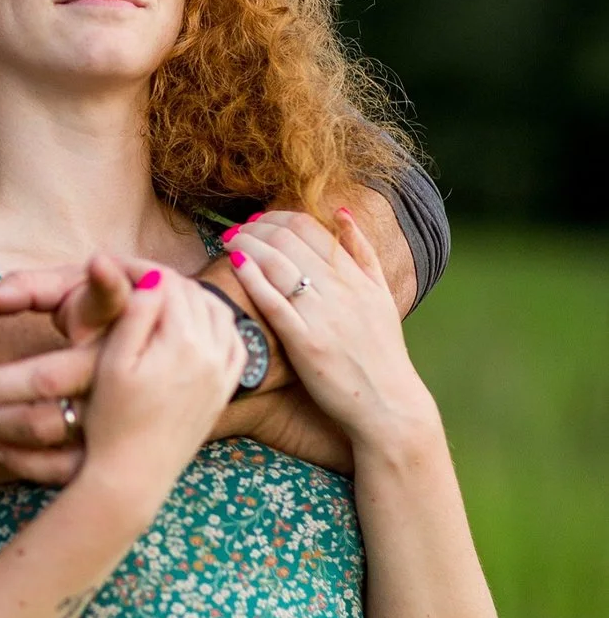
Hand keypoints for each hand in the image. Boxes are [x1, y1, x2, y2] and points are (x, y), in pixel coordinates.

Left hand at [0, 253, 143, 479]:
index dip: (103, 286)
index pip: (103, 301)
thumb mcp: (77, 290)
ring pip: (50, 423)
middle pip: (49, 378)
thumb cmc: (104, 315)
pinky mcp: (119, 444)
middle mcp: (122, 365)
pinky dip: (26, 462)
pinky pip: (67, 464)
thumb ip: (27, 288)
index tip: (91, 269)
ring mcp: (123, 408)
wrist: (171, 363)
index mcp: (118, 317)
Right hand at [74, 269, 244, 512]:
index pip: (167, 283)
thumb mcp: (113, 363)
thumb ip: (135, 315)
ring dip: (192, 298)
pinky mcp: (223, 391)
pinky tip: (196, 325)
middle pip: (195, 294)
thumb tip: (152, 276)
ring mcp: (222, 373)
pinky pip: (234, 342)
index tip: (112, 267)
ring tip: (160, 297)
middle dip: (163, 280)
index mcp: (182, 342)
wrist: (133, 475)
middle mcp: (212, 354)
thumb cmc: (112, 421)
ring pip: (219, 313)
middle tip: (131, 278)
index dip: (138, 268)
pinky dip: (217, 323)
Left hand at [224, 209, 437, 453]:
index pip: (309, 227)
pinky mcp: (307, 343)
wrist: (388, 404)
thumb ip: (363, 254)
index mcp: (357, 277)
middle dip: (254, 228)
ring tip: (228, 242)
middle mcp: (342, 290)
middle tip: (235, 231)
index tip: (257, 222)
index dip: (275, 217)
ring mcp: (324, 316)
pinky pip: (274, 302)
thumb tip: (341, 214)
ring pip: (278, 264)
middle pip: (287, 239)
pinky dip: (253, 278)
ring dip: (247, 245)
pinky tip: (235, 264)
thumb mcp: (381, 296)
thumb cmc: (379, 351)